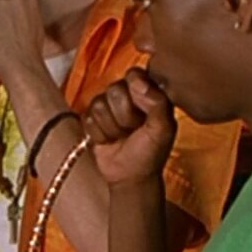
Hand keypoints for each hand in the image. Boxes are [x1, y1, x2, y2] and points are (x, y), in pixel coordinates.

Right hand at [86, 69, 176, 185]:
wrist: (131, 177)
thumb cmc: (151, 153)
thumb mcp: (164, 128)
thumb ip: (157, 101)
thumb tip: (138, 81)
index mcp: (147, 91)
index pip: (134, 74)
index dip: (136, 93)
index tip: (144, 114)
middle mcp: (126, 95)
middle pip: (114, 89)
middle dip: (124, 116)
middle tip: (134, 130)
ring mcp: (108, 107)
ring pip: (99, 104)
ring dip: (112, 127)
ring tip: (122, 137)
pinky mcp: (91, 120)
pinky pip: (87, 118)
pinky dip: (99, 134)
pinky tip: (110, 141)